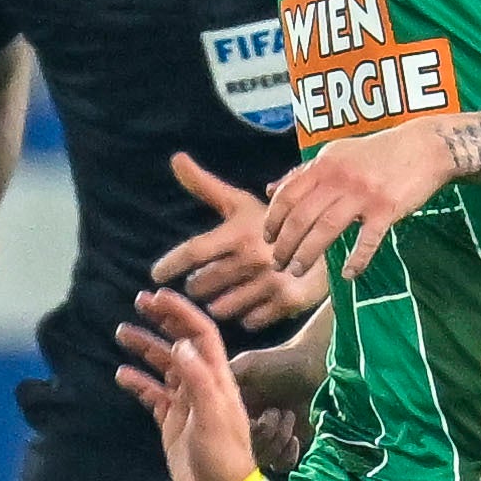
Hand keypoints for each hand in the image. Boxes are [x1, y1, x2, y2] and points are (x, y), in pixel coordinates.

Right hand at [113, 287, 258, 480]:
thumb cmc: (224, 458)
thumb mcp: (214, 416)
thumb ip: (198, 380)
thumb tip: (180, 345)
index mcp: (219, 380)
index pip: (201, 336)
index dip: (182, 313)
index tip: (158, 296)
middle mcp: (203, 386)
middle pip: (182, 344)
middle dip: (163, 321)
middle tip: (139, 302)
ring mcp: (186, 404)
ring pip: (164, 367)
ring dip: (145, 348)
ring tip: (121, 332)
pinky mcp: (172, 423)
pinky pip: (153, 395)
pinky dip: (138, 382)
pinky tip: (122, 374)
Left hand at [152, 154, 323, 329]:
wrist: (326, 240)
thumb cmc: (271, 222)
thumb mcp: (240, 202)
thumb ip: (205, 185)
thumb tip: (176, 158)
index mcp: (239, 232)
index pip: (193, 251)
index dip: (170, 264)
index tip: (155, 274)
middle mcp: (253, 258)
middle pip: (201, 285)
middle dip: (198, 284)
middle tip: (206, 279)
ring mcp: (271, 282)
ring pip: (221, 308)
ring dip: (219, 302)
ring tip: (229, 291)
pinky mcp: (287, 302)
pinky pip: (249, 321)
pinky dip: (246, 315)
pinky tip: (252, 302)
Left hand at [259, 122, 457, 289]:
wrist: (425, 146)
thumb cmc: (379, 152)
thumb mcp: (336, 154)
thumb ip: (304, 173)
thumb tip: (270, 190)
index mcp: (324, 164)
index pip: (287, 195)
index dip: (273, 220)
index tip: (268, 239)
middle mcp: (339, 178)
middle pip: (301, 217)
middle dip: (285, 245)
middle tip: (278, 264)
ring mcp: (363, 194)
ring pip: (326, 230)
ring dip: (307, 255)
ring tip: (297, 271)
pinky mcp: (387, 209)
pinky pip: (367, 241)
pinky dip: (356, 260)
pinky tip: (348, 274)